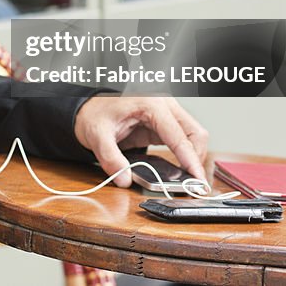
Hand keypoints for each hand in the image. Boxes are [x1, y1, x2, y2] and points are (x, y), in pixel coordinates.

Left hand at [73, 95, 207, 187]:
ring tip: (188, 178)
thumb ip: (110, 158)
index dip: (190, 159)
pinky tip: (181, 169)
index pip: (179, 134)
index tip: (197, 180)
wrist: (88, 107)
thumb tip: (125, 179)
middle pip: (195, 132)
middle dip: (196, 158)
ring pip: (193, 134)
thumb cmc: (94, 115)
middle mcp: (163, 105)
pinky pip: (183, 138)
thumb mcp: (97, 136)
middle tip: (193, 182)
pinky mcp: (163, 122)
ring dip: (193, 156)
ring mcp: (166, 112)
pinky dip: (185, 153)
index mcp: (150, 103)